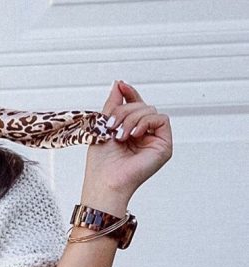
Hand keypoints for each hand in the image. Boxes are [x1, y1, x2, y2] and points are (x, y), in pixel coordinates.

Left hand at [84, 80, 172, 200]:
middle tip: (112, 126)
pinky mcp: (164, 146)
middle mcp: (143, 135)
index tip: (121, 86)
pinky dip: (145, 122)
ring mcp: (154, 140)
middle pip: (142, 105)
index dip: (129, 94)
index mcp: (129, 130)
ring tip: (120, 135)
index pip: (135, 106)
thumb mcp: (103, 126)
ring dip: (132, 118)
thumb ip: (113, 105)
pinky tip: (134, 134)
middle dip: (125, 111)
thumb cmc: (101, 164)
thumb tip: (119, 85)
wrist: (105, 181)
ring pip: (150, 110)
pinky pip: (161, 119)